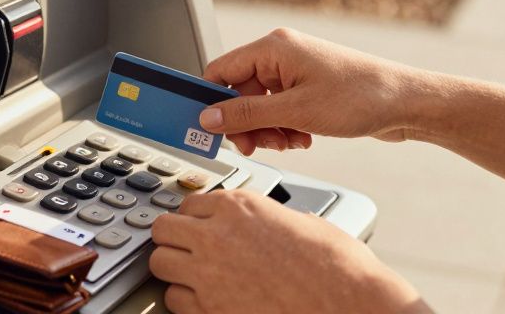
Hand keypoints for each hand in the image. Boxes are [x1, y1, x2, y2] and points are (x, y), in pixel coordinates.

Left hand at [149, 189, 426, 313]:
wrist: (345, 302)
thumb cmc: (335, 266)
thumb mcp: (303, 221)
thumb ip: (273, 217)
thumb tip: (276, 221)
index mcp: (240, 206)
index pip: (190, 202)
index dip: (196, 216)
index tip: (199, 224)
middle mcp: (217, 235)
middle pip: (163, 228)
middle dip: (173, 237)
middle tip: (186, 247)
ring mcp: (209, 274)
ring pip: (160, 263)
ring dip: (174, 267)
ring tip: (191, 273)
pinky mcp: (210, 309)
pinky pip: (174, 300)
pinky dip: (184, 299)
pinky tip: (202, 298)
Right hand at [199, 28, 427, 154]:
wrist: (404, 102)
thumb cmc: (360, 96)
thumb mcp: (295, 111)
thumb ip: (247, 114)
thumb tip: (210, 118)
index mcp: (274, 48)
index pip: (220, 70)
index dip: (211, 101)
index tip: (208, 129)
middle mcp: (282, 54)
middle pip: (239, 91)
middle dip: (247, 123)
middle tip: (258, 145)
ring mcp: (296, 70)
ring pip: (260, 104)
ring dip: (268, 129)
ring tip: (289, 142)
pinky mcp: (309, 86)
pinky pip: (280, 108)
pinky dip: (285, 127)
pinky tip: (303, 138)